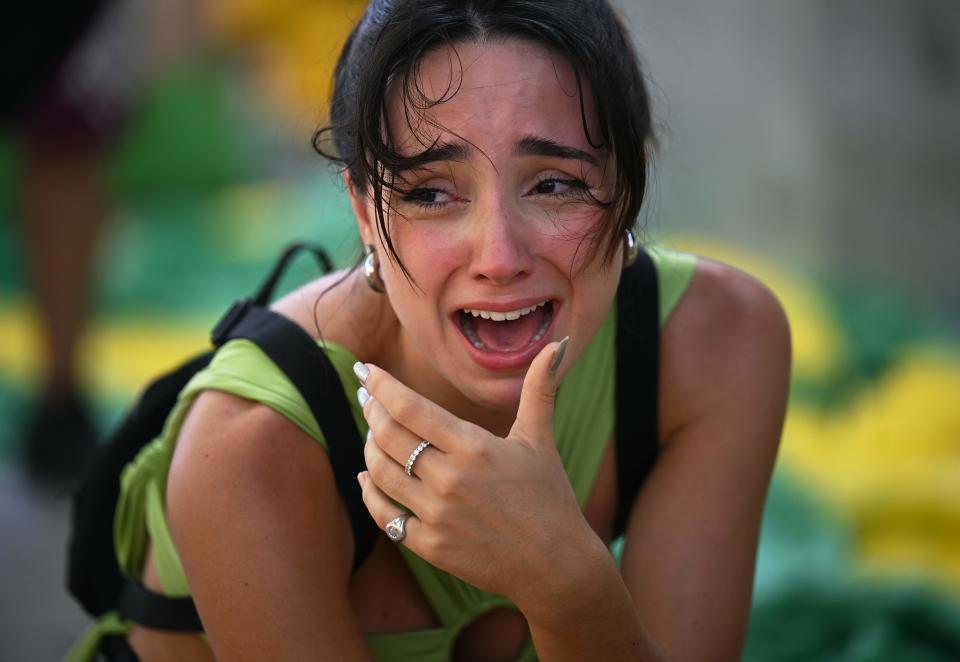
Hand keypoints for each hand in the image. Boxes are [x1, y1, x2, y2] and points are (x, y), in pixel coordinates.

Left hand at [355, 338, 588, 599]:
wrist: (555, 565)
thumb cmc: (549, 497)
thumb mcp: (540, 440)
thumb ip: (539, 389)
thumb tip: (556, 344)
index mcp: (474, 447)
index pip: (410, 407)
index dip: (381, 386)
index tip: (365, 370)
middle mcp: (451, 480)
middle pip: (388, 436)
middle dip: (371, 411)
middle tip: (367, 398)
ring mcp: (438, 516)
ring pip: (380, 473)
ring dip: (368, 449)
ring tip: (372, 433)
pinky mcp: (430, 547)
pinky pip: (384, 516)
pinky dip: (370, 493)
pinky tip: (367, 478)